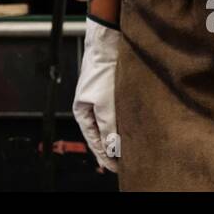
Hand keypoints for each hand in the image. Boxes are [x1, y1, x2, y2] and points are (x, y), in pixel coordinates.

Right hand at [74, 19, 119, 171]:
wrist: (107, 45)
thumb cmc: (101, 70)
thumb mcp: (104, 103)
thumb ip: (108, 127)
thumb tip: (113, 147)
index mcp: (82, 112)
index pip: (94, 141)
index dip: (105, 156)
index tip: (116, 168)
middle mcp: (91, 108)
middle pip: (101, 135)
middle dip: (111, 150)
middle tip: (124, 164)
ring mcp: (101, 101)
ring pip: (110, 125)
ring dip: (118, 137)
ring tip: (130, 150)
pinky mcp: (112, 93)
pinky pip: (117, 115)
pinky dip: (123, 124)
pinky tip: (132, 129)